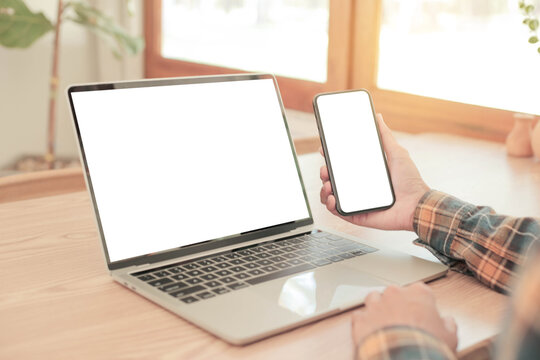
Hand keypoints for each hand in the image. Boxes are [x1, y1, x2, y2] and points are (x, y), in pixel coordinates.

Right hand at [319, 114, 428, 230]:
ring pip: (331, 195)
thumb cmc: (410, 181)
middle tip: (325, 169)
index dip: (331, 158)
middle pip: (333, 179)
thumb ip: (385, 136)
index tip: (325, 150)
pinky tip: (333, 198)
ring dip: (324, 189)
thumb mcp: (397, 153)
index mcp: (365, 173)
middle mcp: (358, 187)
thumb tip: (378, 117)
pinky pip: (338, 212)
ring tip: (328, 185)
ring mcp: (357, 202)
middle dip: (324, 173)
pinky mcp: (357, 215)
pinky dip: (330, 205)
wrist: (417, 205)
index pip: (342, 165)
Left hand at [352, 283, 457, 351]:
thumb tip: (448, 322)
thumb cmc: (428, 343)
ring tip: (384, 322)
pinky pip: (360, 316)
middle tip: (403, 320)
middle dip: (398, 303)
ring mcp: (376, 304)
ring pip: (374, 298)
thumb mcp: (450, 336)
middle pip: (395, 293)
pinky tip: (370, 331)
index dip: (421, 303)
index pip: (420, 291)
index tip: (423, 313)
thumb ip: (448, 324)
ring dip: (378, 308)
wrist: (404, 356)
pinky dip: (364, 323)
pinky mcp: (361, 318)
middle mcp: (395, 293)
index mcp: (419, 293)